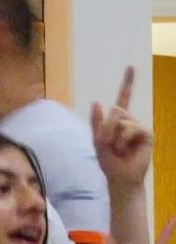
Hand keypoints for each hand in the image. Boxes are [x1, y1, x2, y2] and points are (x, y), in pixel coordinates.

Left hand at [91, 67, 150, 192]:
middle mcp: (130, 121)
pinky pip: (130, 128)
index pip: (123, 99)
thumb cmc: (109, 161)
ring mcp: (139, 127)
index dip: (128, 83)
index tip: (131, 66)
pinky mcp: (146, 134)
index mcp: (118, 121)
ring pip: (121, 120)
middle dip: (106, 129)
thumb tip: (96, 101)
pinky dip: (122, 140)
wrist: (120, 177)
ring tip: (118, 149)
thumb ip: (96, 122)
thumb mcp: (97, 141)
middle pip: (116, 111)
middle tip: (108, 145)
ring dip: (113, 137)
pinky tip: (125, 150)